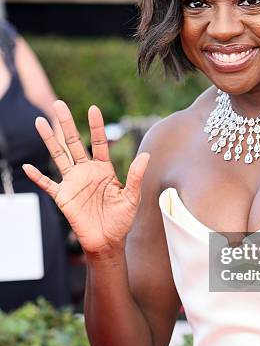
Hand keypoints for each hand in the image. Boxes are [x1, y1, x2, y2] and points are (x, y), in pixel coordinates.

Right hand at [23, 100, 149, 258]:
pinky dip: (37, 177)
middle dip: (67, 124)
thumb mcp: (132, 197)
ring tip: (40, 122)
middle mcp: (86, 172)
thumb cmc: (121, 219)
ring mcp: (73, 182)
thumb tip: (146, 155)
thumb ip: (136, 176)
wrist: (108, 241)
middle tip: (59, 104)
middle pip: (74, 143)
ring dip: (49, 140)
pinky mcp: (63, 197)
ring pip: (59, 156)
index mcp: (104, 169)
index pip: (98, 143)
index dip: (96, 126)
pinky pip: (48, 184)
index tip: (93, 108)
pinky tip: (28, 166)